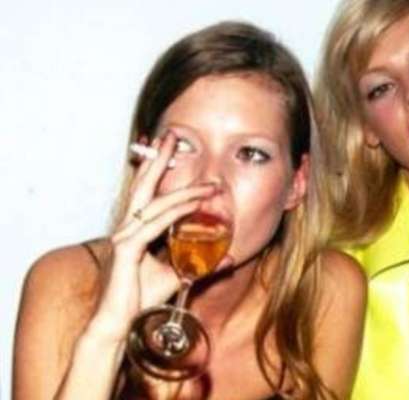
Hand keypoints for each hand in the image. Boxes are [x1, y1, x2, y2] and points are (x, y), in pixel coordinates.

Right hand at [86, 134, 217, 342]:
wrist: (118, 323)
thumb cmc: (141, 298)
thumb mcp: (178, 276)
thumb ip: (201, 265)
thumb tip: (228, 258)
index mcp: (134, 231)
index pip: (147, 194)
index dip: (158, 172)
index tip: (172, 152)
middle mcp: (126, 229)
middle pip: (143, 186)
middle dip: (159, 159)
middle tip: (171, 135)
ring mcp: (124, 238)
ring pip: (156, 205)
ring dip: (184, 192)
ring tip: (208, 183)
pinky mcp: (126, 251)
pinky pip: (155, 225)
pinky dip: (176, 214)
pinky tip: (194, 206)